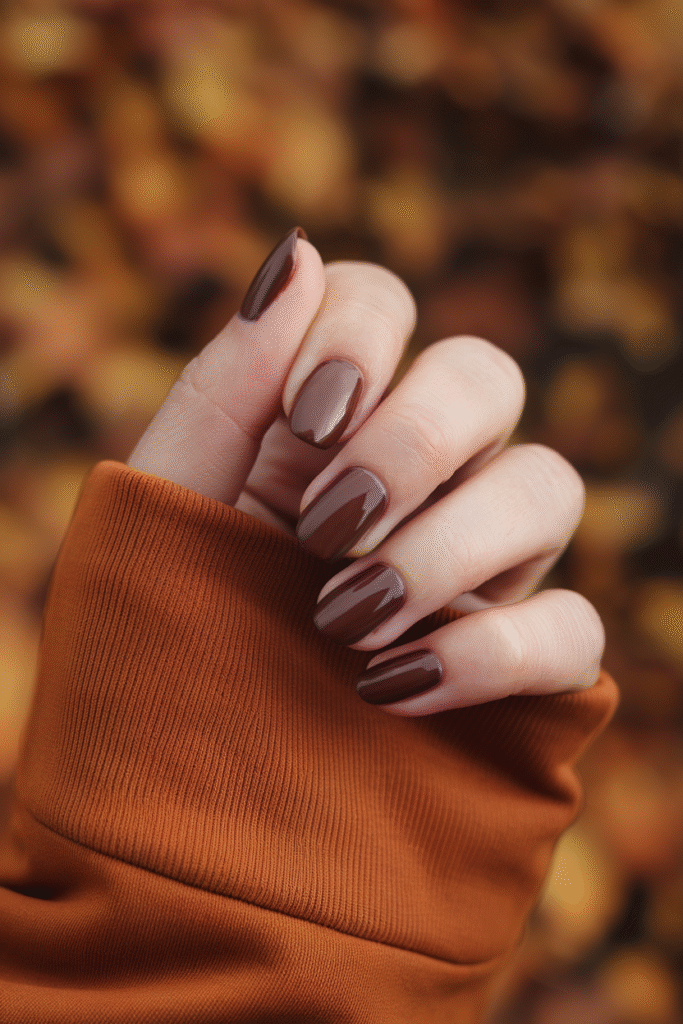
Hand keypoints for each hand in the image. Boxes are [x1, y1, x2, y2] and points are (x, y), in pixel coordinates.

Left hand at [128, 228, 603, 714]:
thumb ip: (225, 386)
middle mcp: (417, 473)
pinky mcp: (515, 663)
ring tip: (346, 618)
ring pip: (550, 486)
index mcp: (322, 420)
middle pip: (486, 377)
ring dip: (450, 544)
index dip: (358, 337)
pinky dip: (496, 652)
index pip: (382, 303)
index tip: (306, 419)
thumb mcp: (167, 505)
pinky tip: (398, 688)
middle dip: (416, 441)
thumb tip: (296, 252)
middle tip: (328, 526)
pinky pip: (572, 631)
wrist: (166, 781)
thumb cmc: (160, 629)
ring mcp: (478, 564)